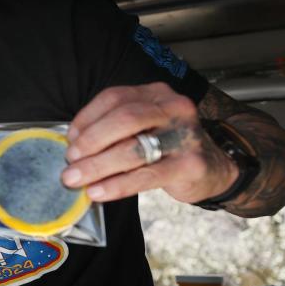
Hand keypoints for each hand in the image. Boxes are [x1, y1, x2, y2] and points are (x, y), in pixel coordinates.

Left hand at [60, 83, 237, 203]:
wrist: (215, 168)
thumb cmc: (167, 147)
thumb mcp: (144, 127)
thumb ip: (114, 129)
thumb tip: (72, 146)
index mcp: (156, 94)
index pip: (114, 98)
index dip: (86, 118)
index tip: (69, 139)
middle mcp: (174, 108)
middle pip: (123, 119)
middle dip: (91, 142)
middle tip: (70, 160)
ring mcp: (185, 135)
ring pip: (133, 149)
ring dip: (97, 165)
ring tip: (75, 178)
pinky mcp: (190, 164)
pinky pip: (145, 176)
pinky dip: (116, 185)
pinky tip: (97, 191)